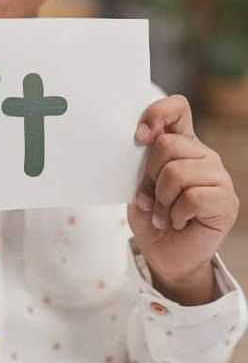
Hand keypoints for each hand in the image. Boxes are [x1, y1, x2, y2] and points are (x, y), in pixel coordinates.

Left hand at [130, 95, 238, 304]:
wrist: (165, 253)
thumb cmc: (151, 216)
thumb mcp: (137, 185)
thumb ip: (140, 162)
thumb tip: (142, 138)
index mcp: (182, 145)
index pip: (177, 109)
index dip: (156, 114)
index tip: (138, 137)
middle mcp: (203, 156)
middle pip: (166, 145)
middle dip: (148, 176)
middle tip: (150, 198)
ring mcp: (218, 177)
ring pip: (177, 172)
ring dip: (160, 200)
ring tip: (162, 214)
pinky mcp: (225, 201)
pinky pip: (192, 197)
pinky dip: (175, 214)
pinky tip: (177, 222)